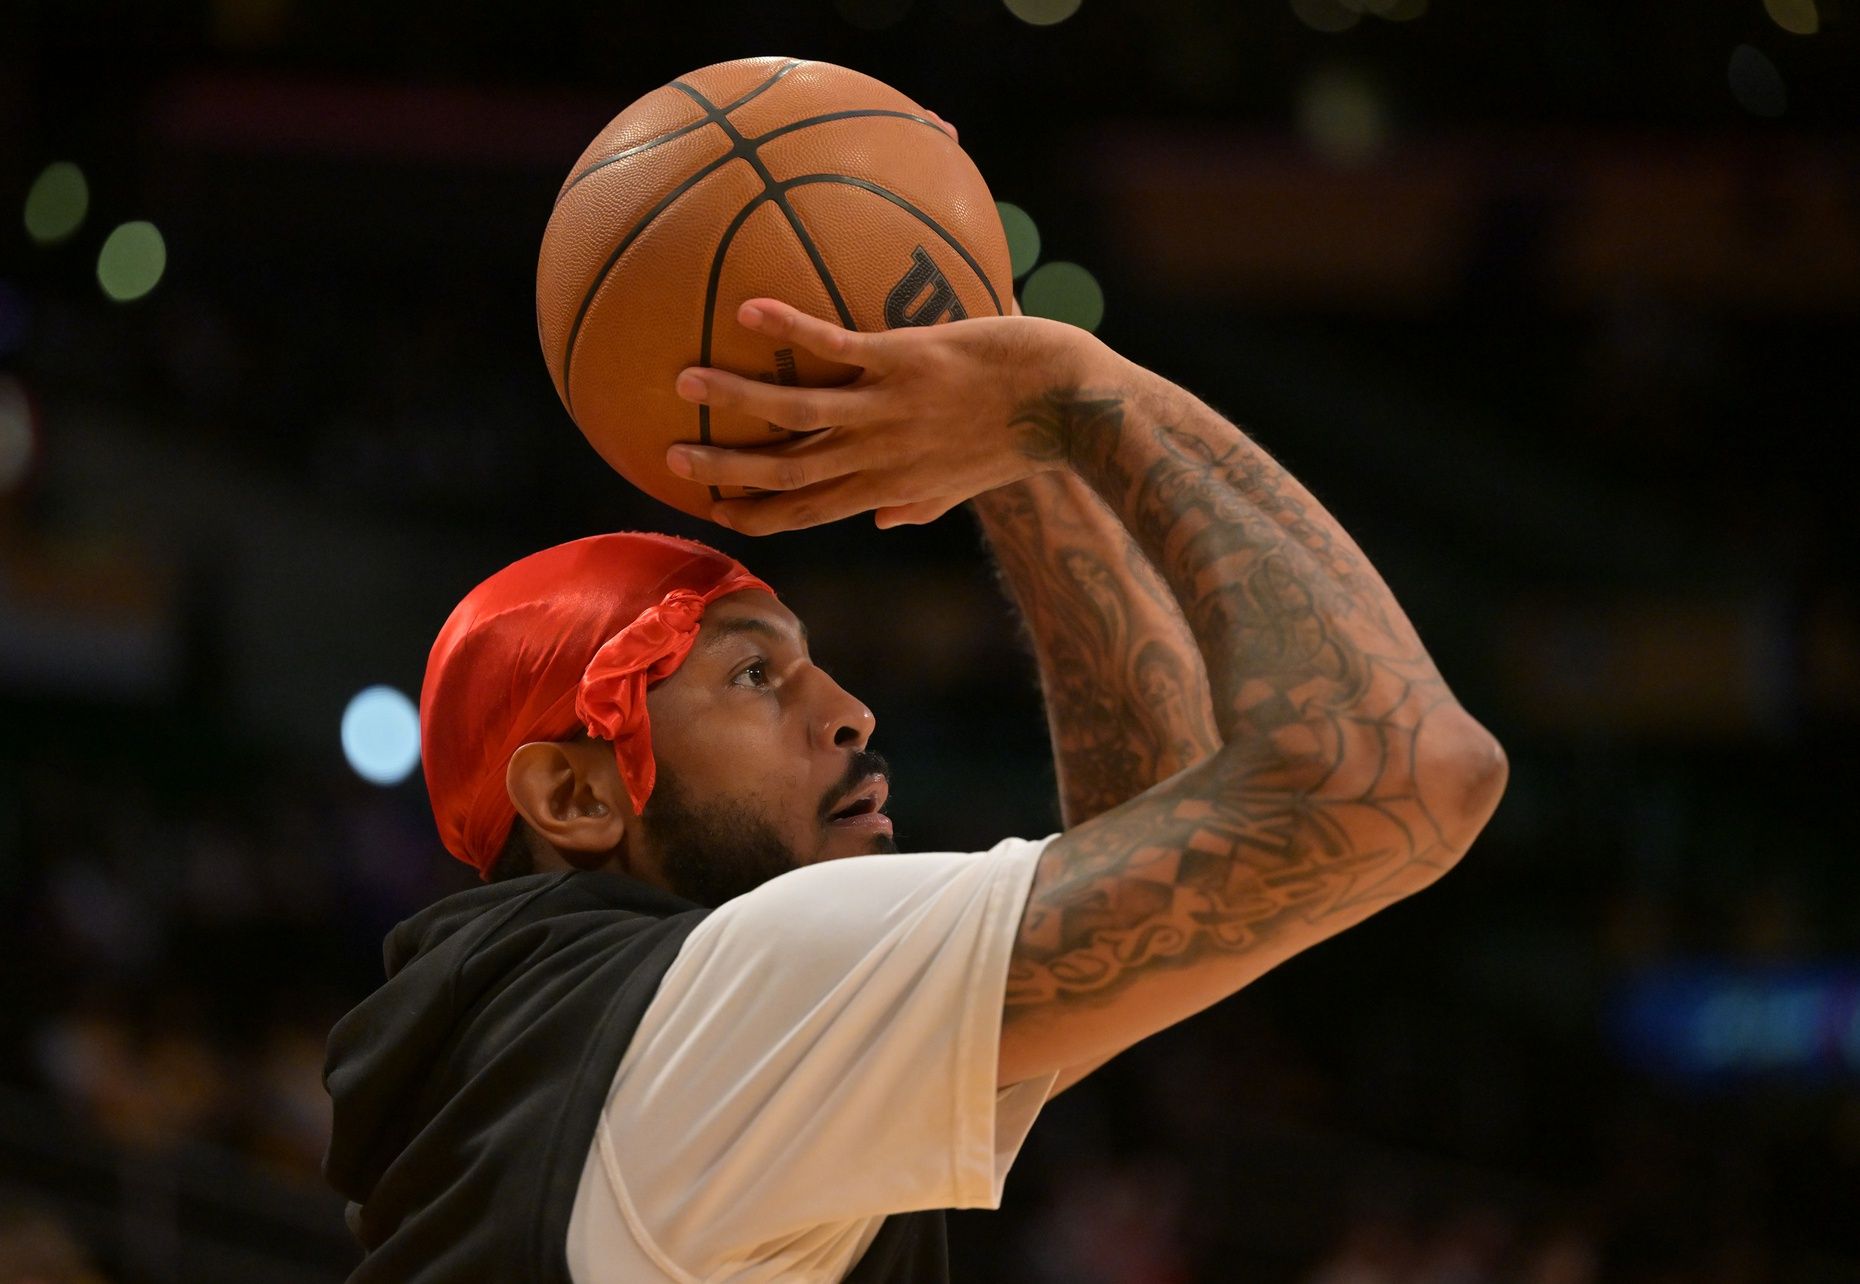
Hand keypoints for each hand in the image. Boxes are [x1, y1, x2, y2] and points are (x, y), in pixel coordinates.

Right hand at [665, 298, 1096, 533]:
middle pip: (786, 473)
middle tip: (673, 457)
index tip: (716, 512)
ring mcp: (891, 410)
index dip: (759, 516)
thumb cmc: (1026, 436)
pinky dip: (792, 331)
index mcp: (892, 487)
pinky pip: (838, 346)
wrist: (1077, 406)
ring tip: (686, 381)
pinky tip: (750, 311)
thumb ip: (922, 500)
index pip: (811, 512)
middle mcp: (882, 457)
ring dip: (737, 400)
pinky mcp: (909, 361)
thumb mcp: (968, 483)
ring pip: (796, 413)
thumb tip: (888, 519)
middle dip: (727, 471)